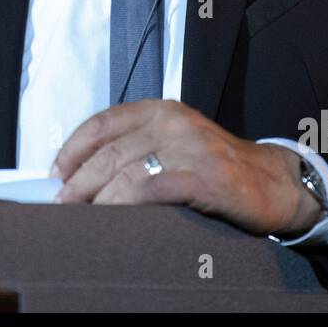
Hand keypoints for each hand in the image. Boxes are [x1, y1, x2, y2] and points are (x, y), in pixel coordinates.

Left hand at [50, 99, 322, 236]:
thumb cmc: (214, 166)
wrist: (272, 182)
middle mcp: (173, 123)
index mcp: (160, 111)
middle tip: (61, 203)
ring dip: (95, 196)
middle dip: (77, 181)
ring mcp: (190, 148)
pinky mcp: (205, 177)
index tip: (55, 175)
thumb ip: (136, 147)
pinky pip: (153, 188)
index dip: (71, 150)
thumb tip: (81, 172)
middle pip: (108, 151)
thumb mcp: (174, 142)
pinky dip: (125, 203)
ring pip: (125, 170)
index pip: (101, 124)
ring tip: (80, 214)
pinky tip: (112, 215)